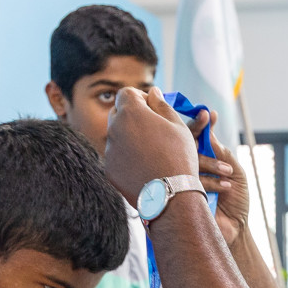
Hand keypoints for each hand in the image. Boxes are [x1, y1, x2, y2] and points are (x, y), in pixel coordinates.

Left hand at [105, 86, 200, 205]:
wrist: (171, 195)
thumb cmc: (179, 156)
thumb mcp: (177, 125)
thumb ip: (162, 104)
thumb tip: (153, 92)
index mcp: (131, 112)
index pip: (126, 93)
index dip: (140, 97)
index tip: (153, 109)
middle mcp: (114, 128)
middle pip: (118, 112)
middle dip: (132, 115)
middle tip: (152, 128)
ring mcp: (109, 150)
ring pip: (116, 135)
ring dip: (129, 137)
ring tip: (151, 151)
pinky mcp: (109, 169)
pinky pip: (116, 156)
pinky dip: (126, 157)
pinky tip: (144, 166)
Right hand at [190, 110, 249, 245]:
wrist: (235, 230)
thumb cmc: (236, 201)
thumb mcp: (235, 172)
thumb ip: (222, 152)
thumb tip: (208, 132)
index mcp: (202, 160)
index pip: (195, 137)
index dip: (199, 124)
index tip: (208, 113)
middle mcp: (189, 168)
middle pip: (184, 144)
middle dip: (195, 130)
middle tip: (204, 118)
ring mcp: (183, 182)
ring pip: (187, 162)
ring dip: (210, 163)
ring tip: (227, 173)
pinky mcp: (180, 198)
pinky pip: (188, 185)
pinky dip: (209, 183)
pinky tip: (225, 187)